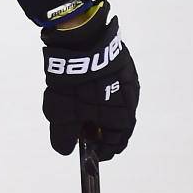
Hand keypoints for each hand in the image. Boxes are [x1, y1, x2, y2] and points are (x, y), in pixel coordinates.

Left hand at [40, 0, 138, 160]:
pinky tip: (85, 90)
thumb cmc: (73, 82)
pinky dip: (101, 94)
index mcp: (123, 119)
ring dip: (100, 110)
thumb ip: (64, 137)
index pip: (115, 145)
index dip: (100, 151)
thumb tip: (66, 149)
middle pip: (116, 125)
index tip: (87, 151)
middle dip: (99, 130)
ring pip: (115, 104)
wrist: (81, 40)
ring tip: (80, 108)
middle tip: (81, 129)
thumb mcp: (61, 115)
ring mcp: (128, 81)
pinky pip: (113, 87)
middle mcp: (131, 102)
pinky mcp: (122, 65)